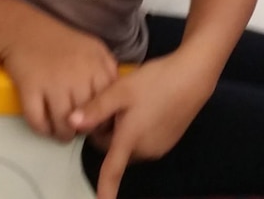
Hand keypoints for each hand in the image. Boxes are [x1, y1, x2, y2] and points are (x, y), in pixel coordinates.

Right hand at [1, 14, 117, 140]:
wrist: (24, 29)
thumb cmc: (61, 41)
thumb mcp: (93, 47)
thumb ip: (108, 68)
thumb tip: (115, 96)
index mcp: (95, 63)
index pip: (107, 101)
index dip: (104, 117)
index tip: (98, 122)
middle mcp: (76, 73)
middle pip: (87, 116)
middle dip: (84, 128)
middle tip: (79, 128)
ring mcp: (52, 82)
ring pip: (64, 124)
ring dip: (64, 134)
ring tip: (63, 132)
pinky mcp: (29, 88)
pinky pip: (38, 121)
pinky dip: (42, 129)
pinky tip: (45, 126)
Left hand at [69, 55, 212, 198]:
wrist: (192, 76)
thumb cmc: (155, 82)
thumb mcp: (121, 90)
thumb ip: (95, 108)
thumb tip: (71, 124)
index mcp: (130, 140)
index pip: (111, 172)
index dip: (104, 191)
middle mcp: (145, 151)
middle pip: (114, 150)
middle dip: (108, 132)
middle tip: (114, 104)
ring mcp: (159, 147)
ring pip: (129, 145)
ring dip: (123, 131)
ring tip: (132, 101)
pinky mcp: (169, 141)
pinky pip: (144, 141)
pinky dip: (138, 129)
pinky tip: (146, 104)